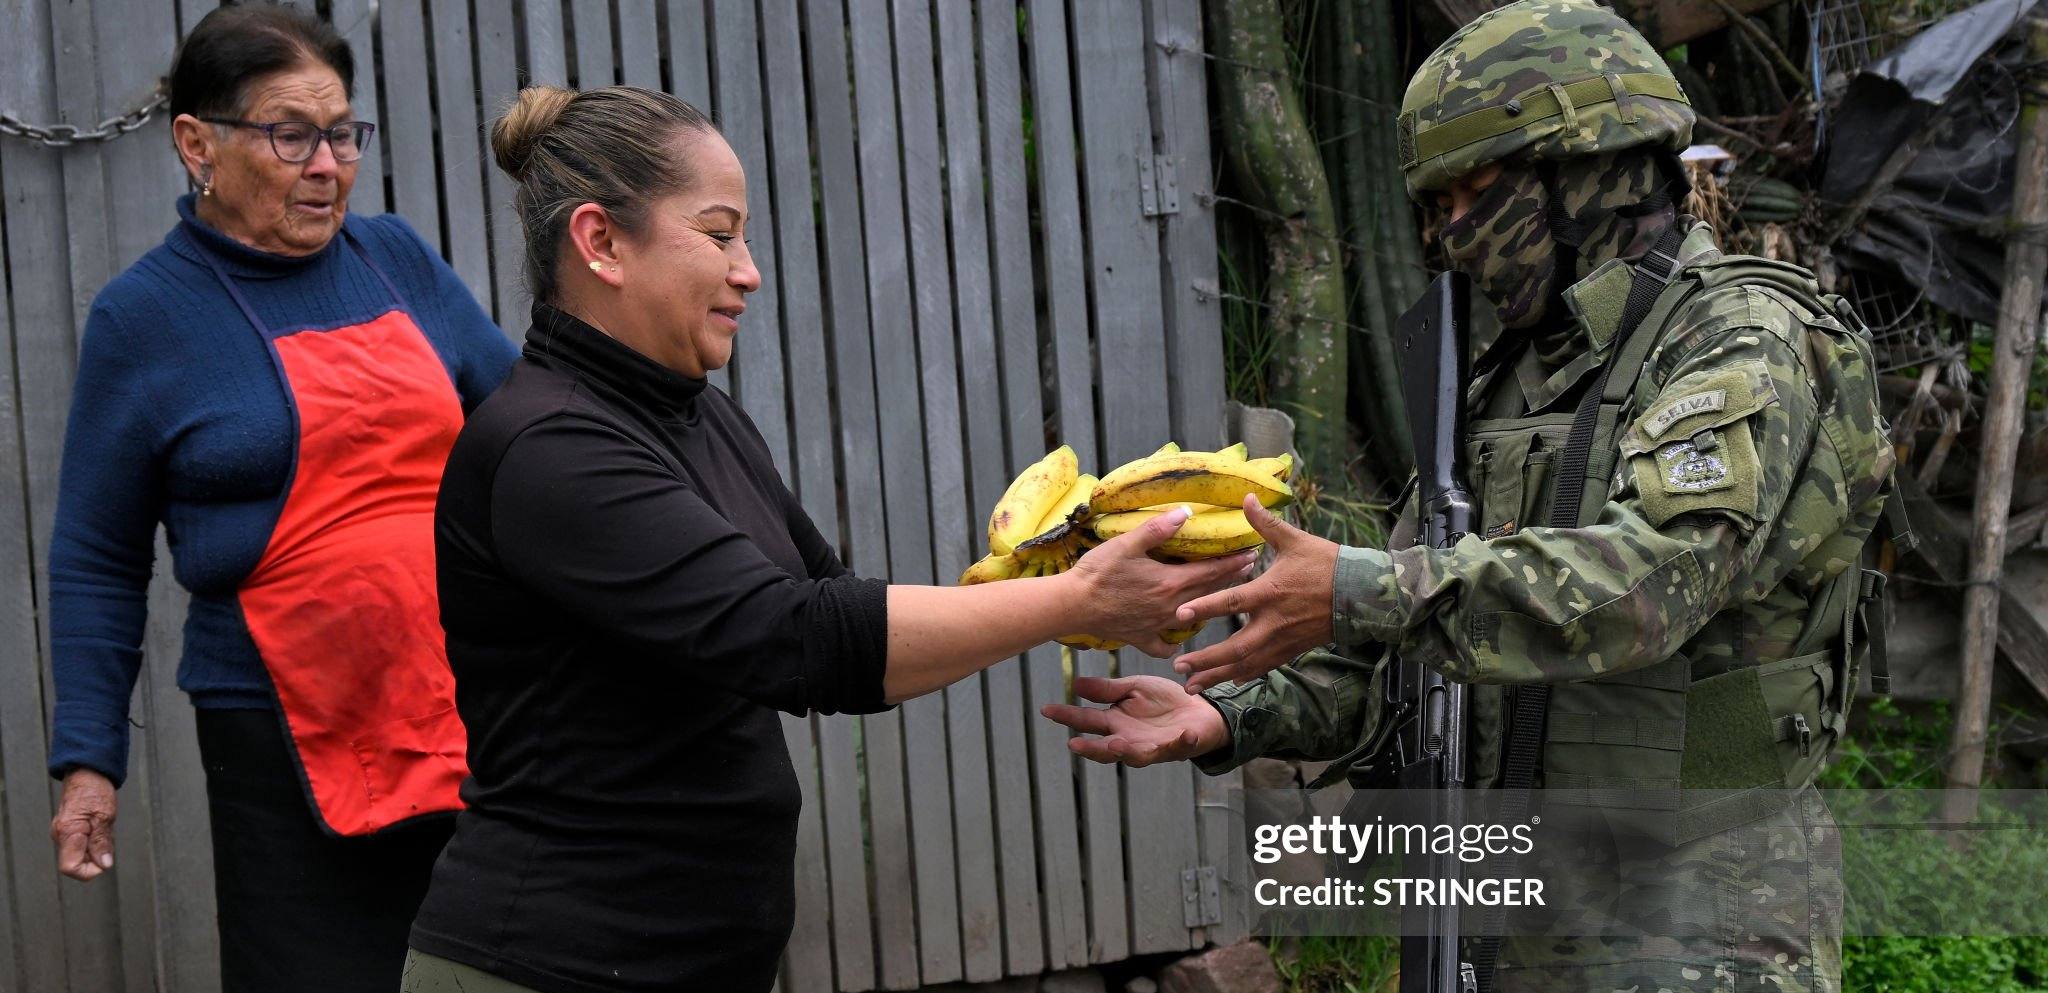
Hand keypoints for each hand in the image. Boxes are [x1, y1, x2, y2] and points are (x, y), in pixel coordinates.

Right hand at [51, 768, 116, 880]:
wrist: (86, 772)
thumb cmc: (94, 790)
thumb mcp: (105, 816)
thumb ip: (102, 842)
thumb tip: (105, 864)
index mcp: (67, 833)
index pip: (70, 868)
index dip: (89, 870)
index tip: (105, 860)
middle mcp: (61, 836)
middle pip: (76, 863)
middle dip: (95, 858)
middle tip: (108, 839)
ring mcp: (63, 833)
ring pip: (80, 854)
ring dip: (96, 848)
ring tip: (104, 829)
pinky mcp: (69, 829)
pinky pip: (81, 844)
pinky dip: (93, 841)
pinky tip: (100, 827)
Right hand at [1041, 674, 1229, 766]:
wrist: (1197, 710)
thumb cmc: (1162, 701)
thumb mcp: (1133, 688)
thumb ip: (1107, 690)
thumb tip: (1075, 684)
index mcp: (1115, 722)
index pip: (1086, 720)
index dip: (1067, 716)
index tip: (1046, 709)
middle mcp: (1129, 739)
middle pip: (1105, 748)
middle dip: (1091, 748)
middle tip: (1074, 744)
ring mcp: (1152, 747)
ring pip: (1135, 756)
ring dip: (1126, 752)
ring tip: (1116, 744)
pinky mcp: (1177, 747)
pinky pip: (1178, 747)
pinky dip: (1181, 743)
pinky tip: (1183, 735)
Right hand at [1066, 506, 1255, 656]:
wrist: (1072, 606)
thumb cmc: (1098, 572)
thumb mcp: (1127, 543)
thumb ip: (1158, 529)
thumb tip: (1185, 512)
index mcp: (1171, 582)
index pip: (1212, 571)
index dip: (1234, 561)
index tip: (1253, 553)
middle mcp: (1171, 607)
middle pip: (1209, 592)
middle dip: (1230, 579)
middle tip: (1248, 569)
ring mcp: (1157, 625)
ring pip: (1193, 615)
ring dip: (1210, 603)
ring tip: (1221, 595)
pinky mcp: (1141, 637)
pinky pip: (1164, 644)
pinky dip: (1174, 641)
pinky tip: (1177, 632)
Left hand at [1171, 494, 1340, 693]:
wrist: (1361, 593)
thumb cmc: (1326, 563)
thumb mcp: (1295, 540)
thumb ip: (1265, 523)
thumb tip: (1246, 496)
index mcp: (1270, 592)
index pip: (1231, 602)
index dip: (1205, 608)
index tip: (1180, 614)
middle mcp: (1274, 622)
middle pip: (1235, 647)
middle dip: (1205, 659)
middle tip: (1179, 666)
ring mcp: (1283, 640)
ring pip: (1246, 664)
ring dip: (1218, 676)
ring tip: (1191, 685)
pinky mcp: (1292, 650)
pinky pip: (1263, 667)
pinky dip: (1242, 676)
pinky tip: (1225, 682)